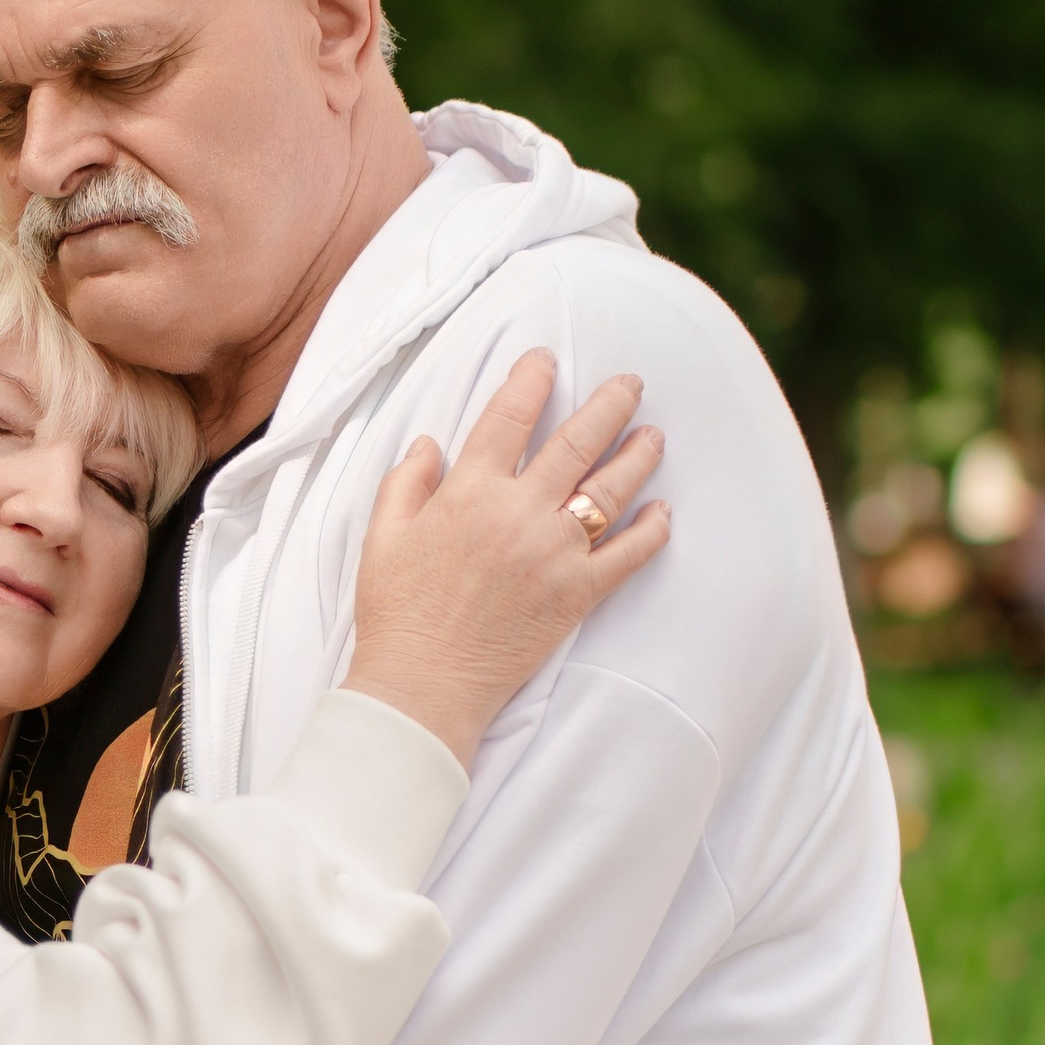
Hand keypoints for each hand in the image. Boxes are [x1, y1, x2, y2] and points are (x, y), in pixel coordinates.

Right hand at [344, 355, 669, 769]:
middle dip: (610, 404)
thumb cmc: (396, 613)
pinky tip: (662, 511)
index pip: (510, 415)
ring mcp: (555, 552)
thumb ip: (407, 482)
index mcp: (469, 491)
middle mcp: (519, 512)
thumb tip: (431, 443)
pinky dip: (651, 529)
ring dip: (638, 455)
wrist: (423, 685)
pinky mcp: (578, 593)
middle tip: (631, 383)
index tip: (546, 359)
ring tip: (654, 436)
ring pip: (610, 488)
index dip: (532, 379)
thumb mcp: (382, 537)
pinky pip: (629, 554)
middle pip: (577, 440)